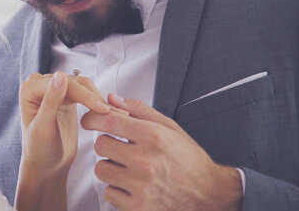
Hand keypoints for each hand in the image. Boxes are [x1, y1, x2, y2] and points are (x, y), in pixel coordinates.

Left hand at [18, 72, 110, 177]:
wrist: (47, 166)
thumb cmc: (40, 151)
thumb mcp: (44, 127)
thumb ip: (50, 101)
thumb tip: (60, 74)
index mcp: (29, 89)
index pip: (62, 84)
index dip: (84, 95)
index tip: (103, 109)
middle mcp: (39, 85)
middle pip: (74, 82)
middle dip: (94, 97)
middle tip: (115, 113)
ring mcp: (54, 89)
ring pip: (82, 85)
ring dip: (98, 98)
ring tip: (116, 113)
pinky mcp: (66, 96)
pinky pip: (85, 91)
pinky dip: (97, 100)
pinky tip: (109, 111)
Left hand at [81, 94, 242, 210]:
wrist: (209, 195)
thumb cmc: (190, 160)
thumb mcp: (170, 128)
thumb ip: (139, 111)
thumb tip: (112, 99)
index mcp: (154, 138)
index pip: (110, 121)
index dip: (93, 118)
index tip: (89, 120)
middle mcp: (146, 161)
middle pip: (101, 145)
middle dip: (108, 144)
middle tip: (121, 148)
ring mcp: (141, 186)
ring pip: (101, 169)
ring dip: (111, 167)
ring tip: (129, 168)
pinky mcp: (138, 207)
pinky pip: (109, 193)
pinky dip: (117, 189)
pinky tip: (133, 185)